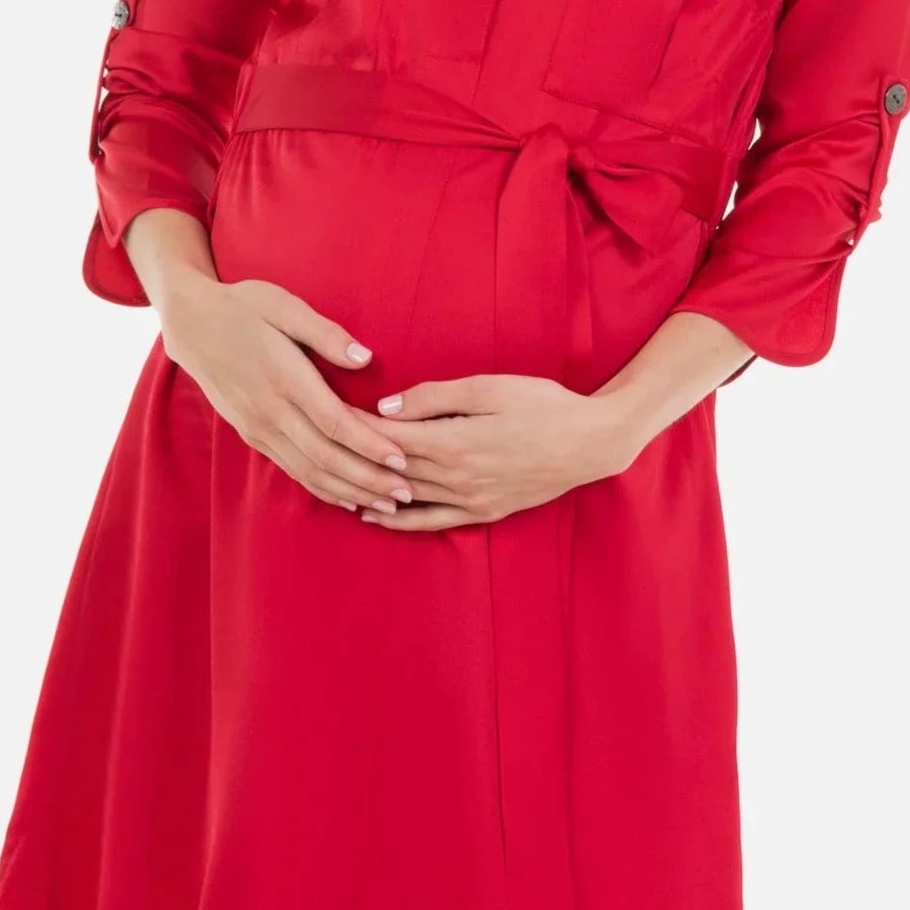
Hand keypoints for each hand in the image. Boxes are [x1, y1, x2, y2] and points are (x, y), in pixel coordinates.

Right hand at [159, 275, 417, 515]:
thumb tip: (365, 359)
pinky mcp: (252, 436)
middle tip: (406, 493)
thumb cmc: (243, 306)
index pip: (334, 423)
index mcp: (284, 378)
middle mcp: (270, 411)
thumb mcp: (283, 305)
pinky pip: (292, 470)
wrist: (191, 325)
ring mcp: (258, 428)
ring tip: (386, 504)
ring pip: (309, 471)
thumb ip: (325, 333)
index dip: (369, 445)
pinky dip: (322, 488)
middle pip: (326, 457)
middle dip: (368, 479)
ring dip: (350, 491)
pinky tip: (347, 498)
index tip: (401, 459)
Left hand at [340, 372, 638, 531]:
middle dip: (353, 455)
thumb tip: (386, 407)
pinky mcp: (483, 511)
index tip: (326, 412)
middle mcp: (457, 477)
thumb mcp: (490, 388)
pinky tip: (373, 515)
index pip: (389, 436)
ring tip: (332, 480)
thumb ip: (435, 398)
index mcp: (455, 441)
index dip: (354, 426)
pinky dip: (399, 520)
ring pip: (404, 497)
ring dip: (367, 490)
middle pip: (390, 467)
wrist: (591, 443)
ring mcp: (470, 499)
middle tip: (318, 442)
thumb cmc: (544, 405)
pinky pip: (431, 521)